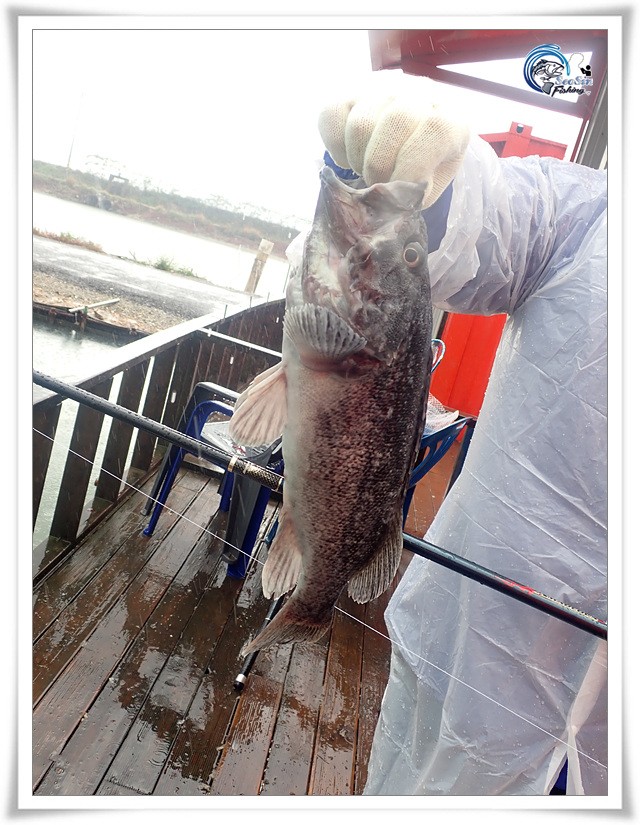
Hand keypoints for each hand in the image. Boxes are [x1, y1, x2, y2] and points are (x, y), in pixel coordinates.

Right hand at [318, 72, 469, 207]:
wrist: (410, 140)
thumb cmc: (423, 167)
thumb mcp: (431, 184)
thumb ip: (417, 192)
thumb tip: (392, 200)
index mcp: (450, 117)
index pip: (435, 129)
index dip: (411, 167)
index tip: (397, 190)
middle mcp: (418, 94)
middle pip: (393, 124)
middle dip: (380, 167)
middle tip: (379, 183)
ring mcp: (382, 89)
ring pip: (359, 124)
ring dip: (358, 160)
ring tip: (367, 169)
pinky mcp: (350, 93)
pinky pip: (332, 117)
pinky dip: (336, 147)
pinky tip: (350, 155)